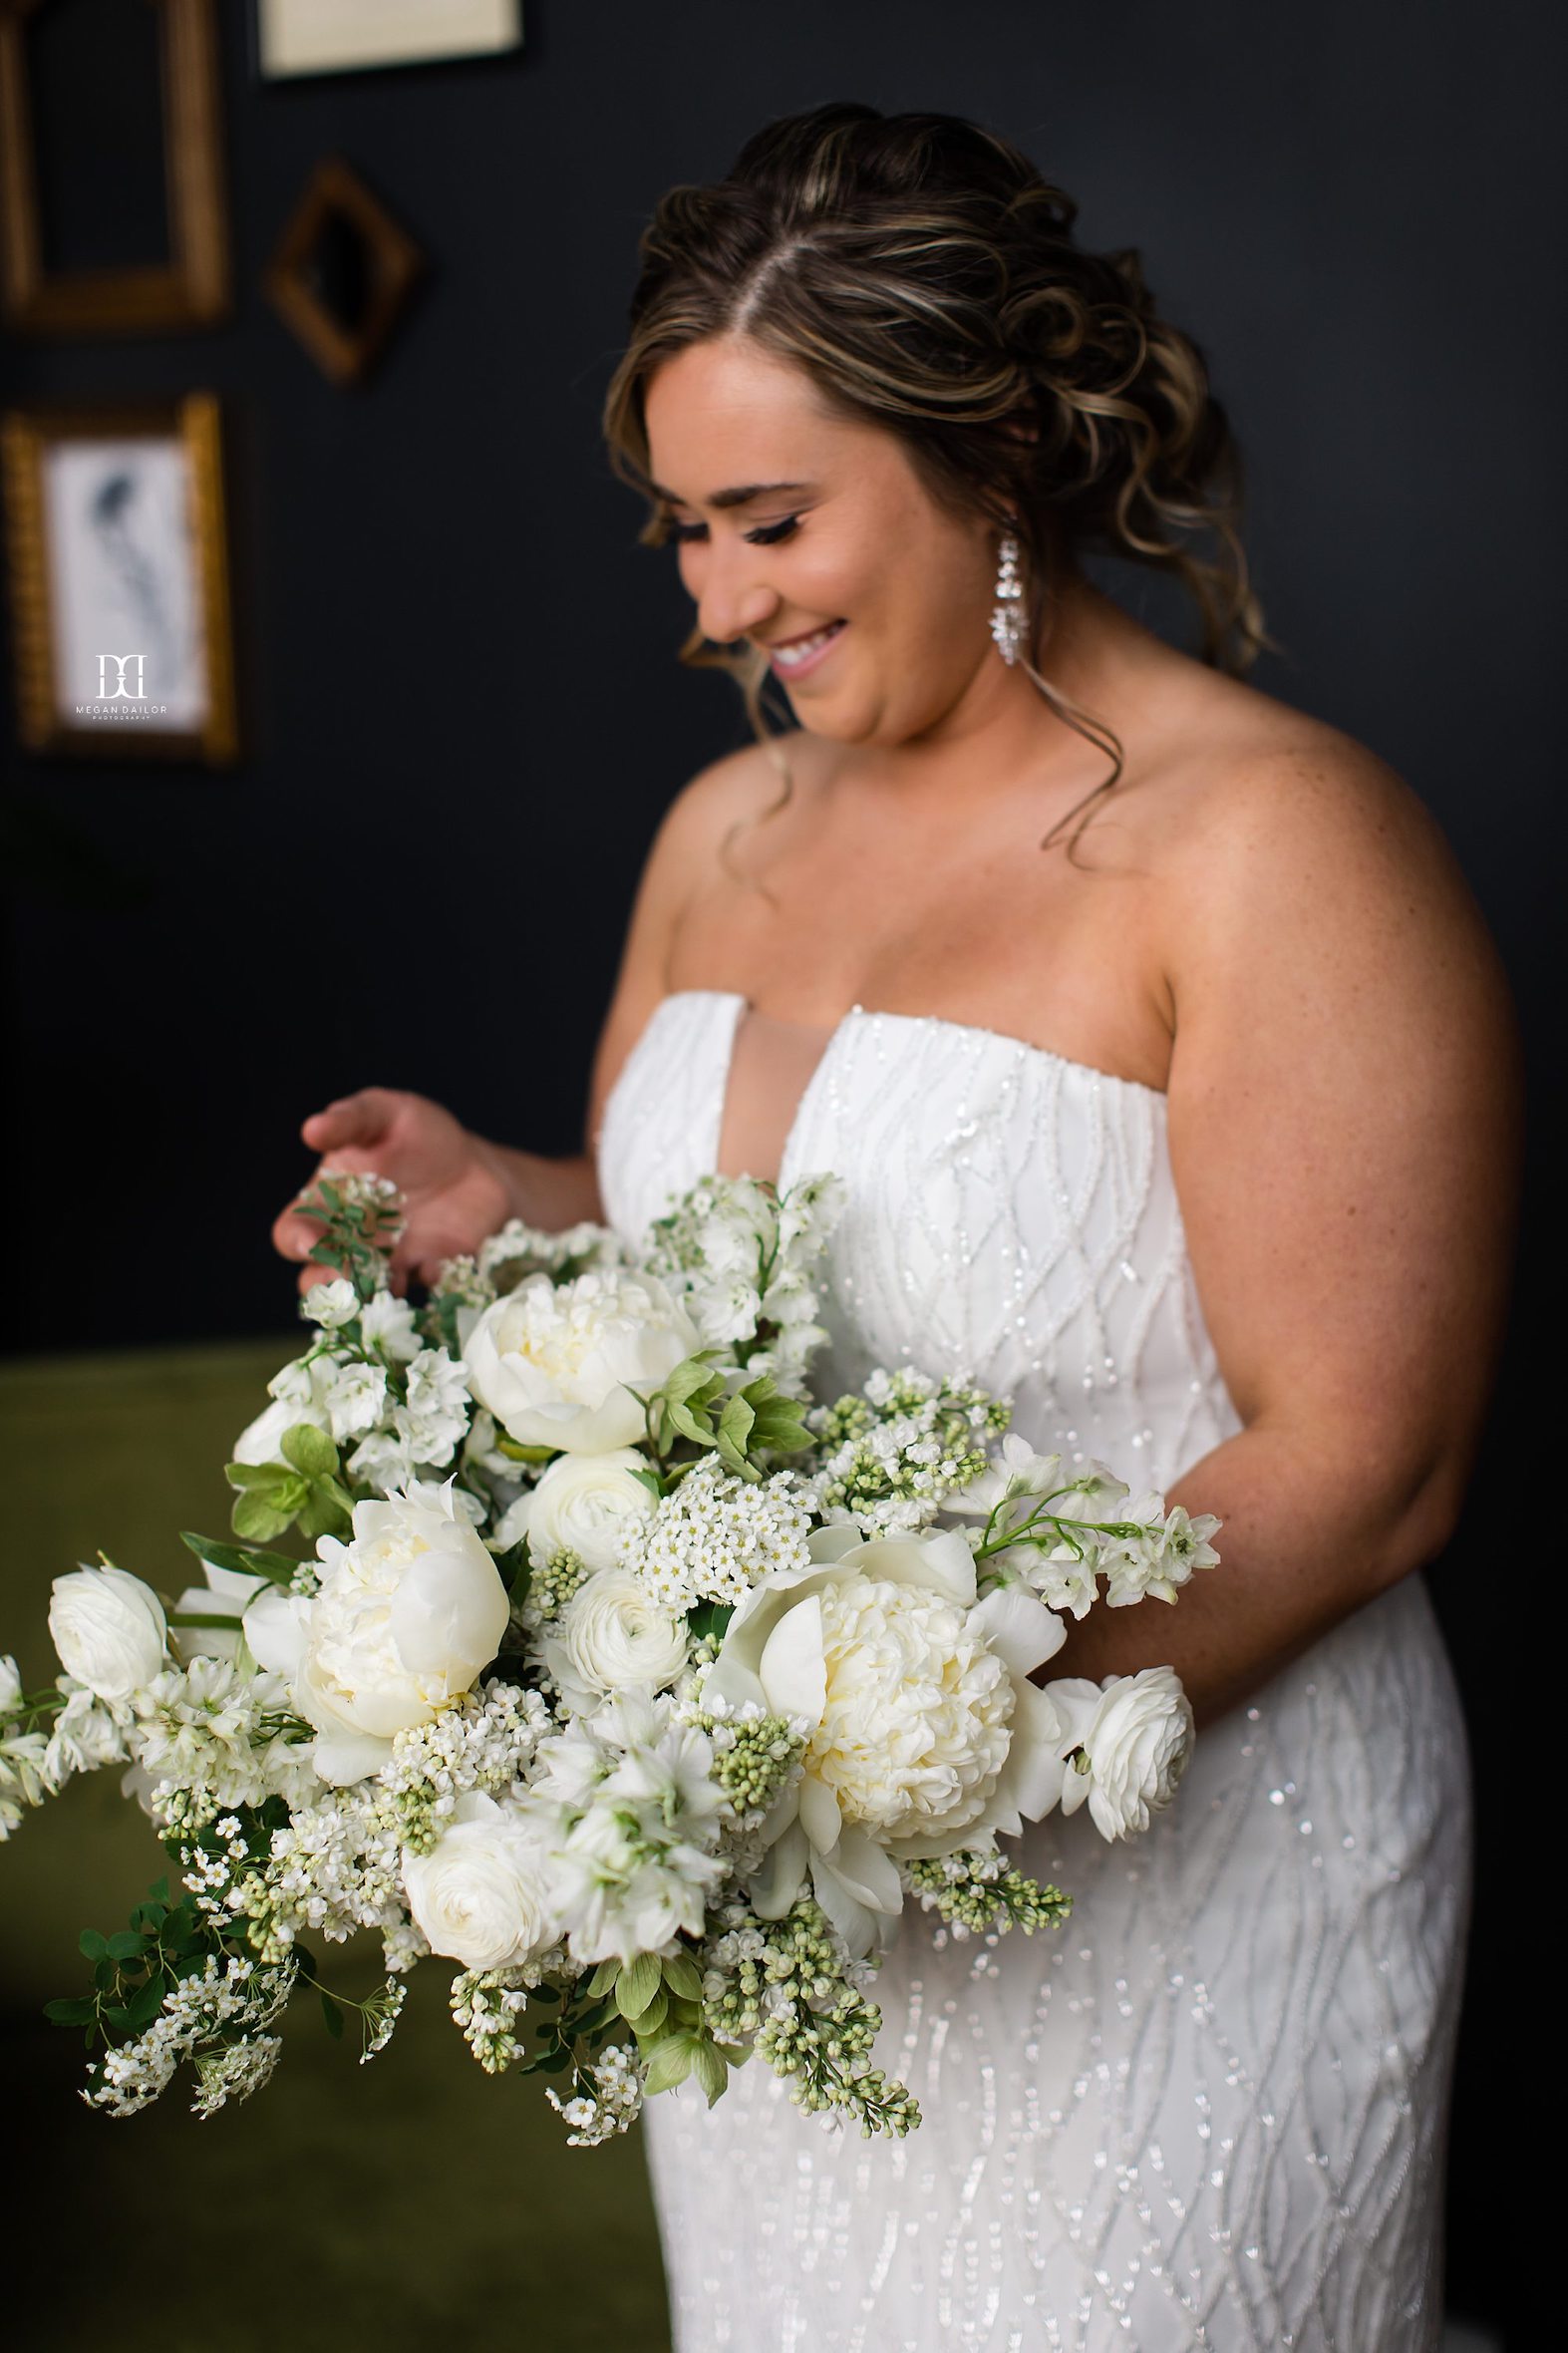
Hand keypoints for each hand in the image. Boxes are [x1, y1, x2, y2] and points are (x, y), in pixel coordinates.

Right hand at [272, 1087, 513, 1297]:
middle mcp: (351, 1244)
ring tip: (385, 1286)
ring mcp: (390, 1264)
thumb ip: (350, 1120)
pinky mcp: (431, 1272)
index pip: (293, 1232)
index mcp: (327, 1206)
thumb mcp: (382, 1113)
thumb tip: (312, 1129)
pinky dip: (428, 1282)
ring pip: (364, 1298)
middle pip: (318, 1279)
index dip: (297, 1242)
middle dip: (325, 1284)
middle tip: (343, 1277)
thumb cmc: (415, 1133)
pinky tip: (436, 1266)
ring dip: (369, 1299)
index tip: (311, 1243)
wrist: (474, 1162)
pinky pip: (423, 1289)